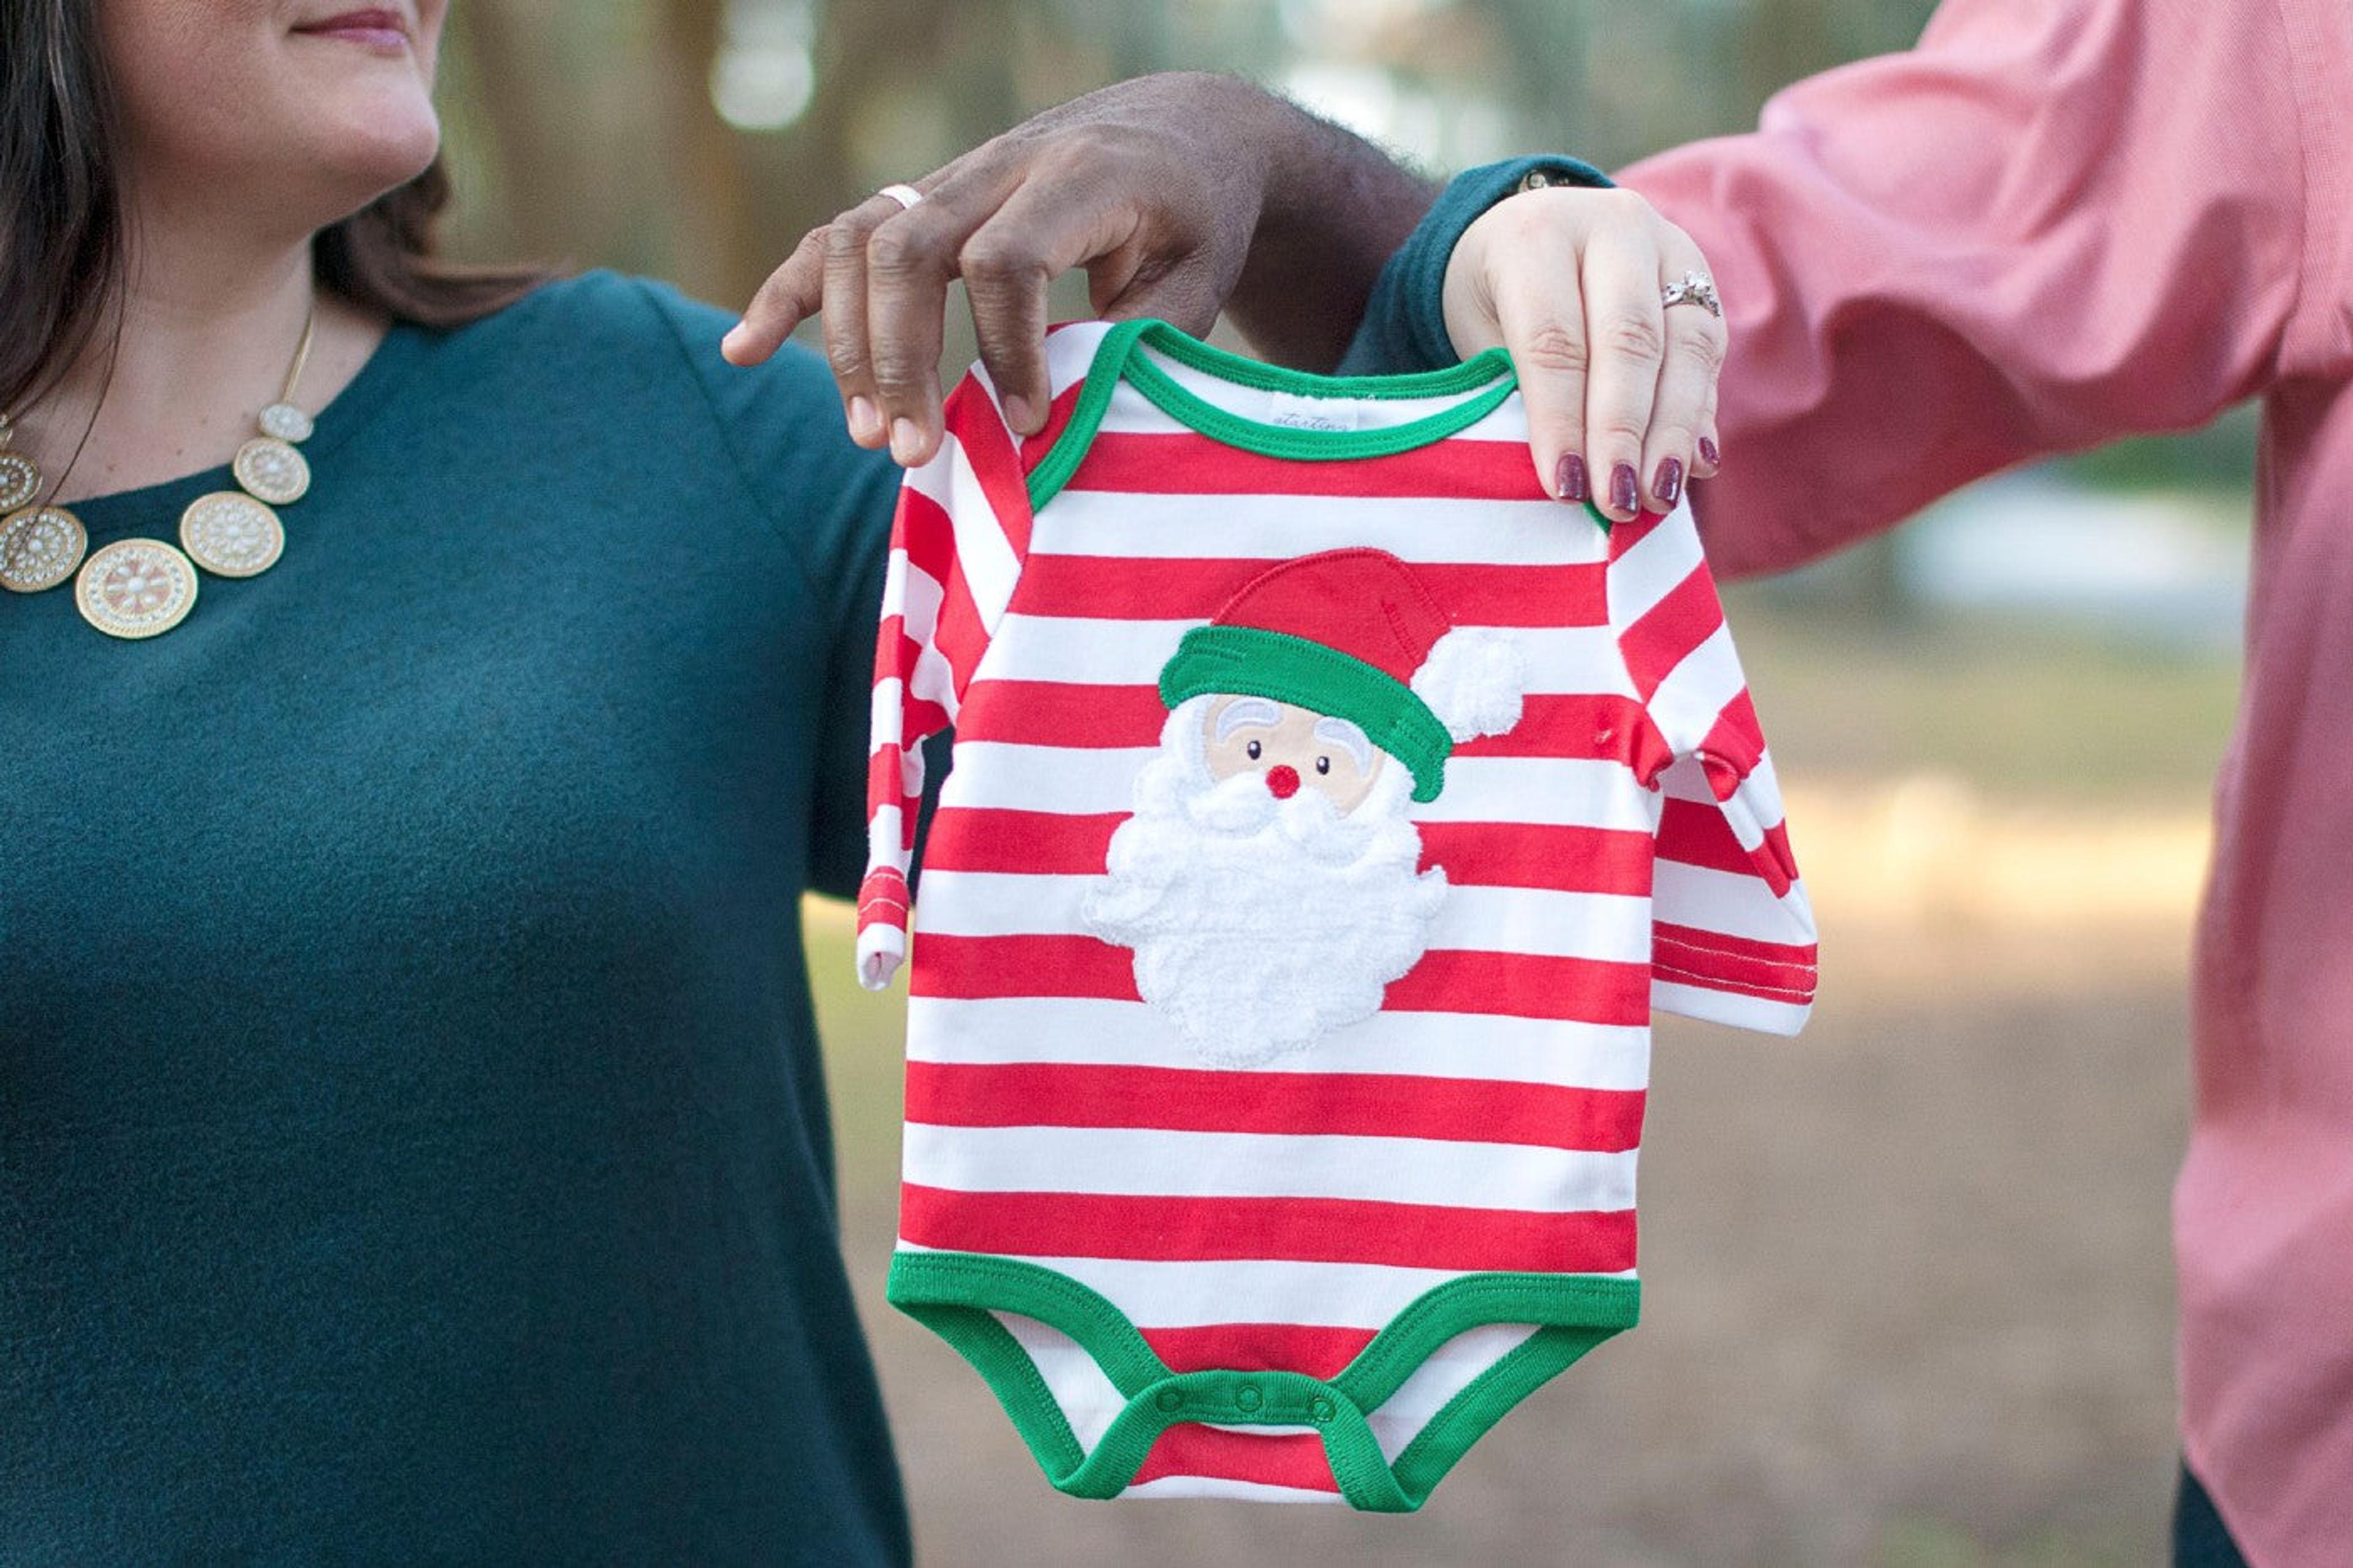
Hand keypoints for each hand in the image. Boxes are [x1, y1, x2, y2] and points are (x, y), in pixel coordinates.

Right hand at [721, 74, 1271, 467]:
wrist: (1180, 133)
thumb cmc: (1195, 220)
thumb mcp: (1195, 280)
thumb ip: (1132, 342)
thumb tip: (1046, 420)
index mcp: (1080, 177)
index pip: (1006, 259)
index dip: (1006, 350)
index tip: (1029, 422)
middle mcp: (1001, 166)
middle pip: (909, 248)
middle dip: (900, 358)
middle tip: (913, 453)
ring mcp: (952, 179)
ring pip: (862, 240)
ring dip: (851, 343)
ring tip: (868, 433)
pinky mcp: (922, 200)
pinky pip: (835, 238)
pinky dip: (787, 296)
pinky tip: (743, 350)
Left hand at [1442, 185, 1726, 521]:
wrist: (1530, 232)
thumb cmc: (1493, 299)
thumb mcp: (1480, 334)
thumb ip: (1520, 389)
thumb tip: (1573, 476)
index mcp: (1536, 235)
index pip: (1553, 340)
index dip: (1562, 419)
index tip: (1566, 487)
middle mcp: (1611, 227)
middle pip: (1628, 339)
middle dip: (1625, 431)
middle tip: (1620, 500)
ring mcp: (1666, 247)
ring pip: (1685, 343)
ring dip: (1674, 430)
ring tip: (1660, 496)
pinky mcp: (1701, 277)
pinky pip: (1708, 350)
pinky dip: (1699, 414)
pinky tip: (1694, 466)